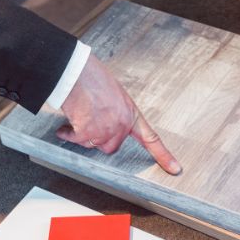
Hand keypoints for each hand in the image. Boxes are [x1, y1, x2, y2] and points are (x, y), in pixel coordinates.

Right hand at [58, 54, 181, 174]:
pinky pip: (76, 140)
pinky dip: (67, 134)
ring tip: (77, 115)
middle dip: (98, 139)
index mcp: (131, 113)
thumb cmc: (92, 76)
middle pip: (111, 147)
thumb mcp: (114, 93)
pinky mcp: (88, 132)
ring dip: (82, 135)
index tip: (175, 169)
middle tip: (88, 121)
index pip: (151, 138)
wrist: (76, 71)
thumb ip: (116, 112)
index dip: (163, 155)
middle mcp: (121, 124)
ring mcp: (106, 130)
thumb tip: (105, 123)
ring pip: (92, 145)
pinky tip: (64, 126)